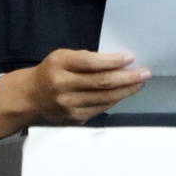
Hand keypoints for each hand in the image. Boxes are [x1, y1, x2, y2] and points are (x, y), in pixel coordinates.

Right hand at [0, 49, 148, 137]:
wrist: (30, 98)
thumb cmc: (51, 72)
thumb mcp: (62, 57)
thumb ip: (85, 59)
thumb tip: (118, 63)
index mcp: (59, 64)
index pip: (91, 63)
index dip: (113, 61)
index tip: (130, 58)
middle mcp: (63, 86)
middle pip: (102, 83)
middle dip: (127, 78)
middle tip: (145, 73)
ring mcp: (69, 105)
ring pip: (105, 98)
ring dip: (126, 90)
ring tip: (140, 83)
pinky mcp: (74, 118)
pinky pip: (101, 108)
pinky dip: (115, 100)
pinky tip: (125, 93)